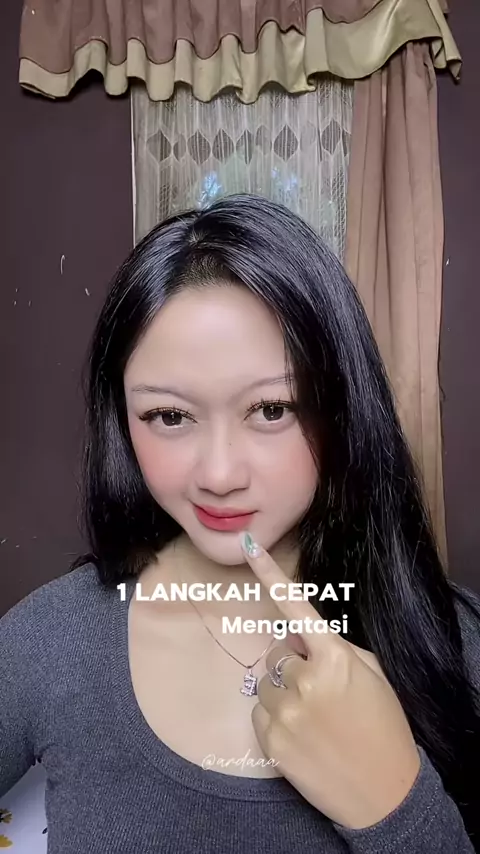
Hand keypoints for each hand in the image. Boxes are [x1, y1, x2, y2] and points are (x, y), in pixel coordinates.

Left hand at [240, 533, 420, 829]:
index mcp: (334, 657)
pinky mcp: (270, 740)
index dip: (270, 573)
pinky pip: (259, 711)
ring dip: (283, 690)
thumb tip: (299, 638)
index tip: (249, 545)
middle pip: (278, 651)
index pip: (296, 606)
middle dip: (293, 662)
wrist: (384, 793)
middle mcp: (305, 679)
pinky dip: (275, 717)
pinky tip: (303, 733)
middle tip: (320, 688)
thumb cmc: (384, 726)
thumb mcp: (372, 675)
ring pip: (265, 681)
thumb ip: (334, 649)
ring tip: (314, 715)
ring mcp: (285, 711)